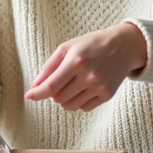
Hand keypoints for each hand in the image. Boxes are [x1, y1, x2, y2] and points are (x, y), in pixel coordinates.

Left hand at [24, 22, 146, 111]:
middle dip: (53, 93)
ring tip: (72, 84)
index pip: (52, 86)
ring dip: (65, 99)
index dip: (38, 93)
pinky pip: (84, 108)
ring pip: (70, 106)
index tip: (29, 96)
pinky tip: (84, 88)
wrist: (124, 46)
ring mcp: (100, 87)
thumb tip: (35, 86)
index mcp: (77, 61)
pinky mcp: (107, 95)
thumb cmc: (92, 44)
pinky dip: (78, 101)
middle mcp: (89, 76)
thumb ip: (50, 67)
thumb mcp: (68, 47)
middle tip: (60, 81)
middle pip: (59, 99)